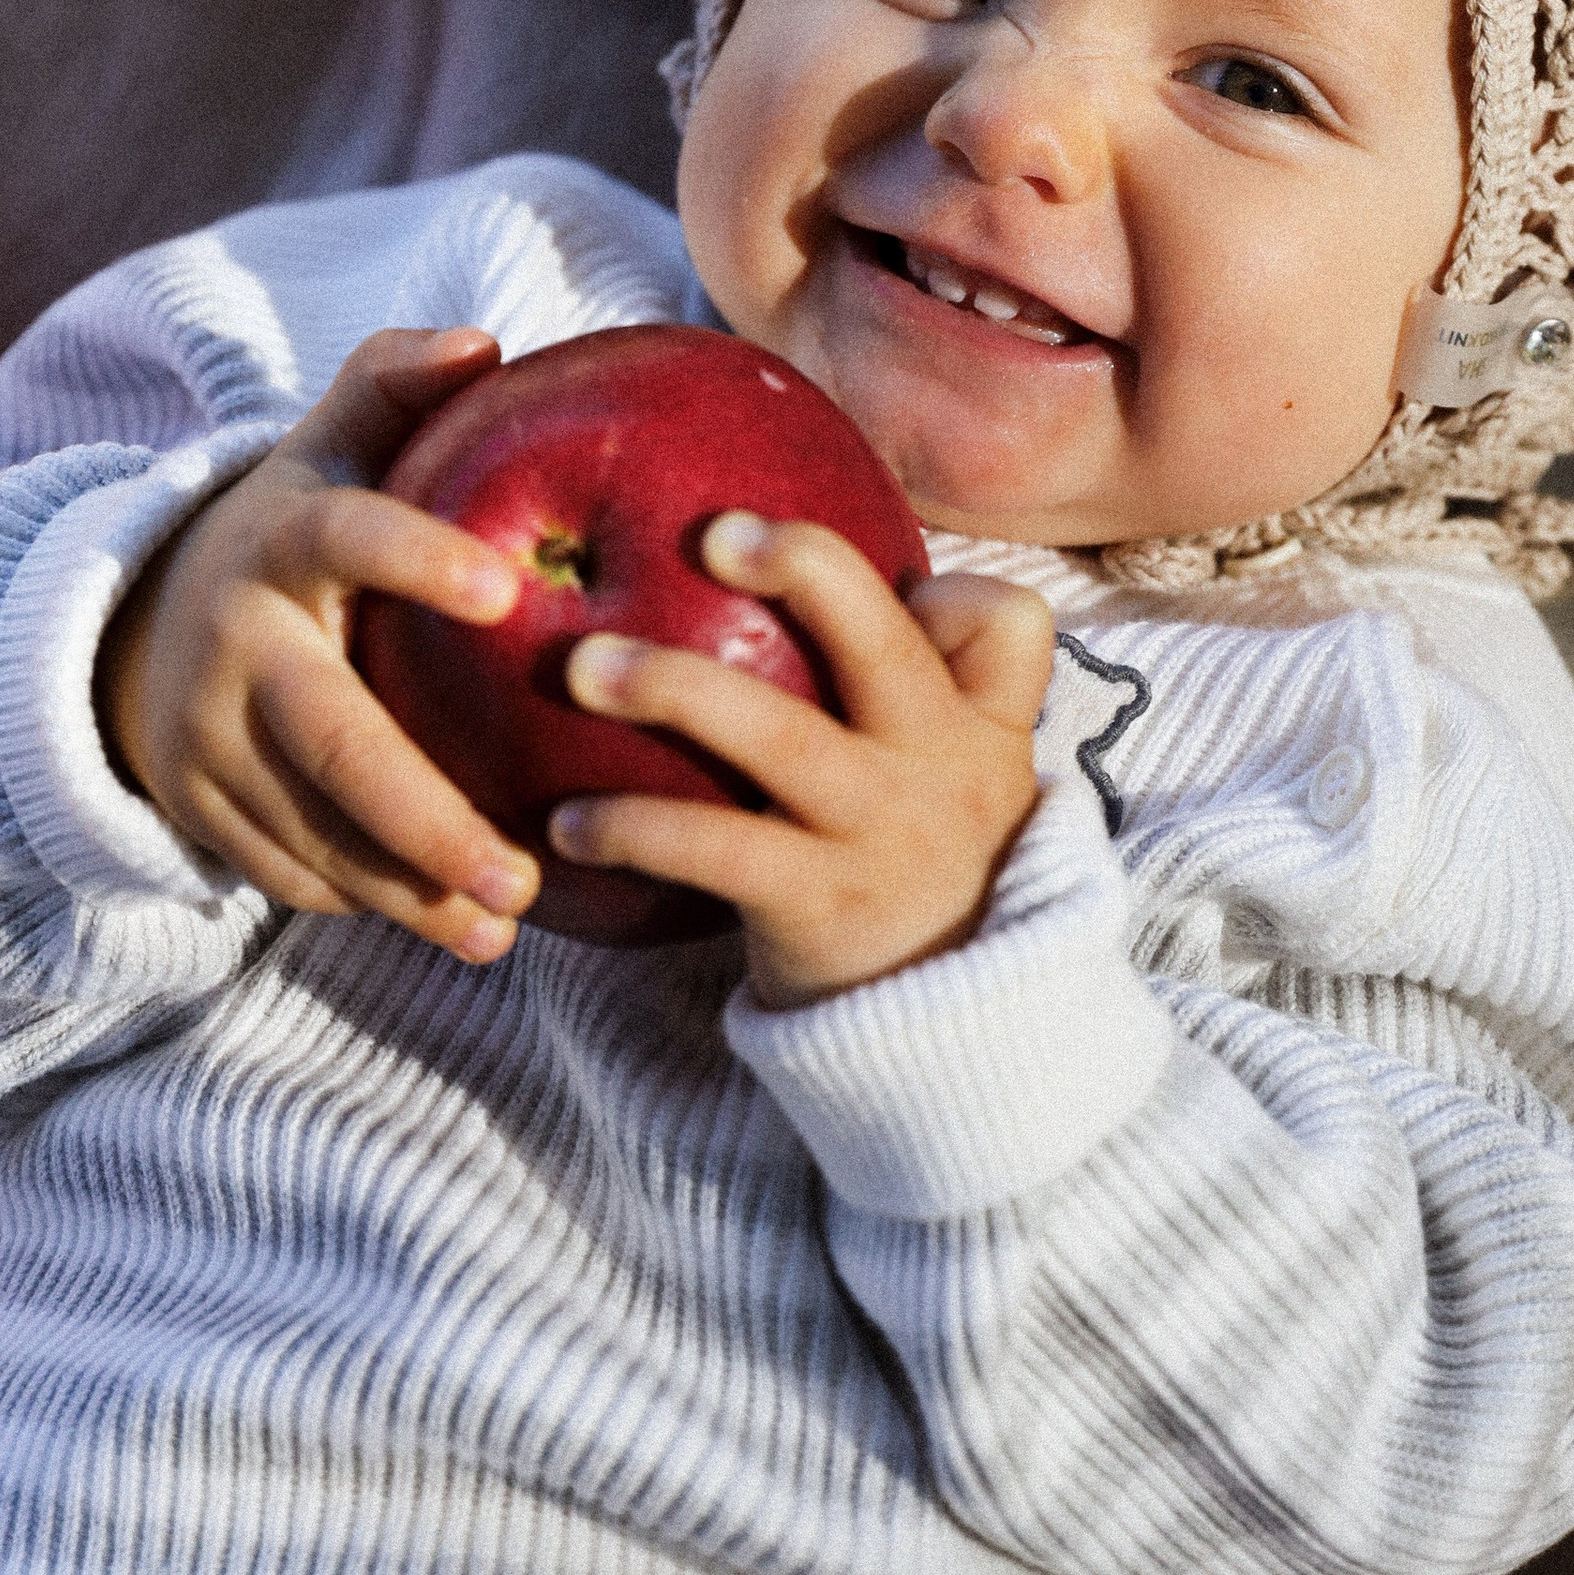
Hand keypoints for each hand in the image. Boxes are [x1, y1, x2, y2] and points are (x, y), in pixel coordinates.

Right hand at [98, 326, 542, 963]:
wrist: (148, 620)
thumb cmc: (299, 526)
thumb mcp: (329, 445)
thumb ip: (394, 385)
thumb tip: (483, 343)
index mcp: (281, 539)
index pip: (347, 536)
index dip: (416, 557)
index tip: (507, 590)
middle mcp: (234, 643)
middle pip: (332, 739)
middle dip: (427, 816)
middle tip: (522, 869)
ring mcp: (205, 738)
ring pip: (311, 830)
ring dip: (411, 889)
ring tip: (509, 923)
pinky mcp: (200, 810)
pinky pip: (290, 871)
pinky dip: (373, 904)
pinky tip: (461, 927)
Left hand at [545, 517, 1056, 1005]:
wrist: (946, 1042)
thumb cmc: (917, 877)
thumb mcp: (952, 786)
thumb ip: (907, 695)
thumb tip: (784, 582)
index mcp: (979, 726)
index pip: (1009, 626)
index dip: (953, 587)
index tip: (871, 570)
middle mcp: (942, 767)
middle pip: (881, 643)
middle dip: (801, 567)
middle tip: (711, 532)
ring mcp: (879, 833)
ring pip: (779, 735)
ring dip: (673, 687)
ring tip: (583, 665)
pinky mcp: (817, 903)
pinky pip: (713, 849)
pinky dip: (631, 827)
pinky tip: (564, 824)